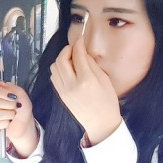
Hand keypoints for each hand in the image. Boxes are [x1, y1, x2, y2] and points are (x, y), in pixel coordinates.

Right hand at [0, 82, 37, 157]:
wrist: (25, 126)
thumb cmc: (22, 112)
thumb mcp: (23, 98)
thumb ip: (15, 89)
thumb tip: (4, 87)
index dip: (2, 92)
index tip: (12, 97)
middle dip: (7, 105)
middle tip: (15, 107)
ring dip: (8, 114)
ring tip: (13, 115)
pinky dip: (5, 123)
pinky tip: (8, 123)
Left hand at [49, 31, 120, 145]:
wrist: (101, 123)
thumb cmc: (107, 102)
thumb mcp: (104, 80)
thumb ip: (92, 64)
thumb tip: (83, 52)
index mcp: (86, 80)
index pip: (77, 55)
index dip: (78, 44)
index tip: (80, 38)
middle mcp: (72, 85)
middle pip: (61, 59)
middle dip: (67, 50)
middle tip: (74, 48)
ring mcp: (64, 91)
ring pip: (54, 67)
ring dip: (61, 59)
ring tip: (71, 59)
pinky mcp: (60, 95)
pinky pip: (54, 77)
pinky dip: (58, 69)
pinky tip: (68, 69)